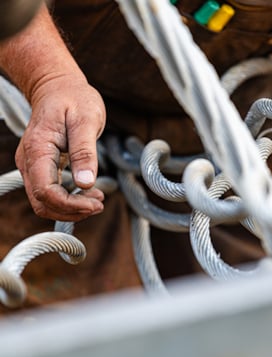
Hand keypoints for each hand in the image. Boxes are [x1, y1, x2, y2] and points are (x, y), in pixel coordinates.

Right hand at [15, 74, 105, 221]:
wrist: (58, 88)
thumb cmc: (73, 99)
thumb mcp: (86, 120)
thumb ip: (84, 151)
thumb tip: (86, 182)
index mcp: (38, 150)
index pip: (45, 192)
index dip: (70, 205)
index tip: (96, 203)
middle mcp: (29, 161)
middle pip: (43, 203)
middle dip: (72, 211)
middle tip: (99, 204)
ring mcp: (33, 166)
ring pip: (44, 202)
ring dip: (71, 209)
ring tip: (96, 200)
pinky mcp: (41, 168)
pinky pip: (50, 193)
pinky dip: (68, 200)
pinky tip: (88, 194)